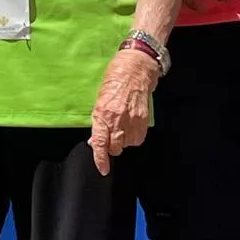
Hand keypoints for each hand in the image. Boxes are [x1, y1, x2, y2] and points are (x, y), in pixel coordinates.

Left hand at [90, 48, 158, 175]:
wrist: (136, 69)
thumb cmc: (115, 79)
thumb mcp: (99, 100)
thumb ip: (98, 122)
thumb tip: (96, 140)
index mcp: (103, 114)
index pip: (100, 143)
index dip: (101, 159)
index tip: (103, 169)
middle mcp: (117, 120)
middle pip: (115, 148)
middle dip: (111, 146)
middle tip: (111, 134)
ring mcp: (132, 121)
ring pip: (126, 145)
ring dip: (123, 140)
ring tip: (122, 124)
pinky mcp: (144, 121)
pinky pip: (137, 139)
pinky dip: (133, 136)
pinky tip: (131, 124)